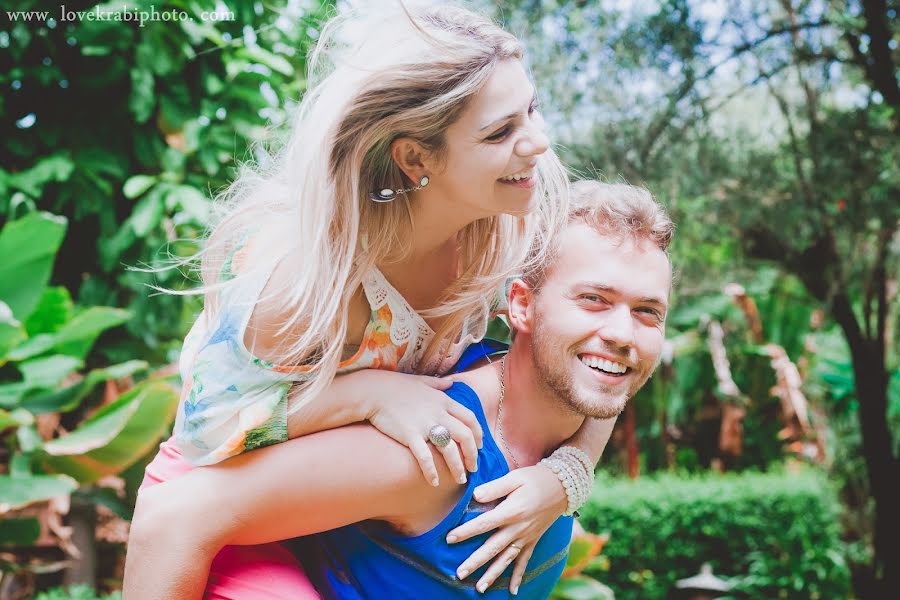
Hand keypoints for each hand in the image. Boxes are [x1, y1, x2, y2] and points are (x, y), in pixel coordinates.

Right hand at [355, 370, 483, 486]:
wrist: (373, 391)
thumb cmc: (396, 386)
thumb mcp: (422, 381)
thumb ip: (439, 384)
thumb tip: (452, 383)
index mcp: (444, 400)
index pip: (470, 418)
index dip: (478, 434)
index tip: (480, 446)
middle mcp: (438, 413)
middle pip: (465, 436)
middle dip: (472, 454)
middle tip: (473, 468)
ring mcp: (424, 424)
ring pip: (449, 449)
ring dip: (457, 467)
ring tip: (460, 479)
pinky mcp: (409, 435)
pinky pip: (425, 457)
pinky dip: (431, 471)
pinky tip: (434, 482)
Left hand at [446, 464, 566, 594]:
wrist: (562, 487)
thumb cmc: (535, 479)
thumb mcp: (514, 478)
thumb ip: (494, 488)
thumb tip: (475, 496)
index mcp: (511, 511)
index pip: (484, 524)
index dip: (466, 532)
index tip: (449, 538)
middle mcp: (518, 528)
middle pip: (493, 548)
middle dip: (475, 562)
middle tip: (459, 574)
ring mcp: (526, 537)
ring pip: (507, 559)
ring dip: (493, 574)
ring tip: (479, 588)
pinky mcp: (533, 540)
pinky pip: (525, 561)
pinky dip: (519, 576)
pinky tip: (513, 590)